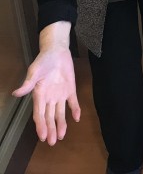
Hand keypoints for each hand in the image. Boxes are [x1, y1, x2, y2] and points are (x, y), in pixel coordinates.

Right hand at [13, 23, 79, 144]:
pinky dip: (75, 109)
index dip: (40, 125)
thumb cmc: (43, 61)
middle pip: (49, 117)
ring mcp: (60, 94)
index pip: (39, 114)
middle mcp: (49, 98)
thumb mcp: (34, 71)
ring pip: (60, 113)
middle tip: (51, 142)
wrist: (56, 50)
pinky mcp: (70, 89)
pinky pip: (73, 101)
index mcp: (39, 95)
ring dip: (61, 124)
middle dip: (50, 129)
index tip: (41, 136)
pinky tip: (77, 118)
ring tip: (61, 136)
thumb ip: (28, 83)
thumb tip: (16, 93)